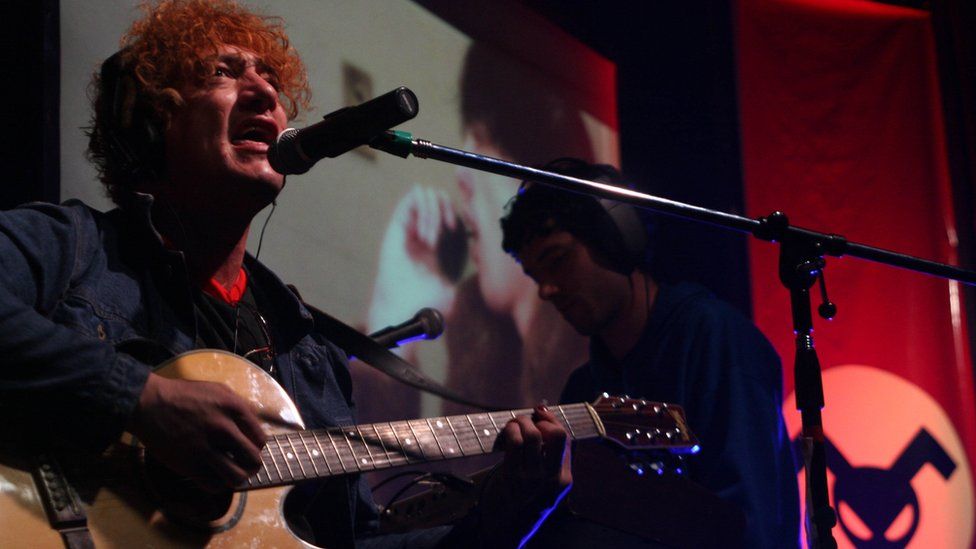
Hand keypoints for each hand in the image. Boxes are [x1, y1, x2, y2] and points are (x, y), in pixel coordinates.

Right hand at [128, 373, 266, 491]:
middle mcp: (223, 428)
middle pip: (253, 459)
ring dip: (237, 479)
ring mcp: (205, 448)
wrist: (149, 404)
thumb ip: (239, 407)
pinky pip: (214, 484)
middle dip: (252, 466)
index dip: (257, 447)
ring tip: (232, 475)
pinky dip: (218, 484)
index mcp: (234, 408)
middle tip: (245, 466)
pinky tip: (214, 477)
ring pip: (236, 477)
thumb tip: (255, 426)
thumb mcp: (219, 390)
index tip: (249, 449)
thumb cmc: (184, 395)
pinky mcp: (188, 464)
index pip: (260, 439)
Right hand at [368, 185, 459, 334]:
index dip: (459, 214)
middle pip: (440, 198)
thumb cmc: (429, 299)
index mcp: (439, 239)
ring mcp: (411, 225)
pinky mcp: (398, 224)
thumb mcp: (455, 280)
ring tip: (431, 241)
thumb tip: (481, 254)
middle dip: (448, 209)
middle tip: (449, 229)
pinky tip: (425, 235)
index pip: (451, 210)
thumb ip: (463, 268)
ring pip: (427, 195)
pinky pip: (412, 198)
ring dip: (434, 213)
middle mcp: (424, 229)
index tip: (460, 233)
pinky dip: (423, 210)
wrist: (405, 305)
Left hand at [479, 405, 571, 546]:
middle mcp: (552, 478)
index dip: (553, 421)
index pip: (566, 440)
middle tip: (529, 419)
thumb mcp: (548, 487)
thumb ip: (550, 462)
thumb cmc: (525, 504)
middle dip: (541, 419)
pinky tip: (507, 433)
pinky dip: (510, 431)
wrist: (508, 530)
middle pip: (556, 434)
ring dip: (521, 422)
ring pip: (532, 435)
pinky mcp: (511, 476)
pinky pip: (514, 443)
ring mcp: (532, 477)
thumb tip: (542, 423)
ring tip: (515, 423)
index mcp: (564, 479)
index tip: (541, 413)